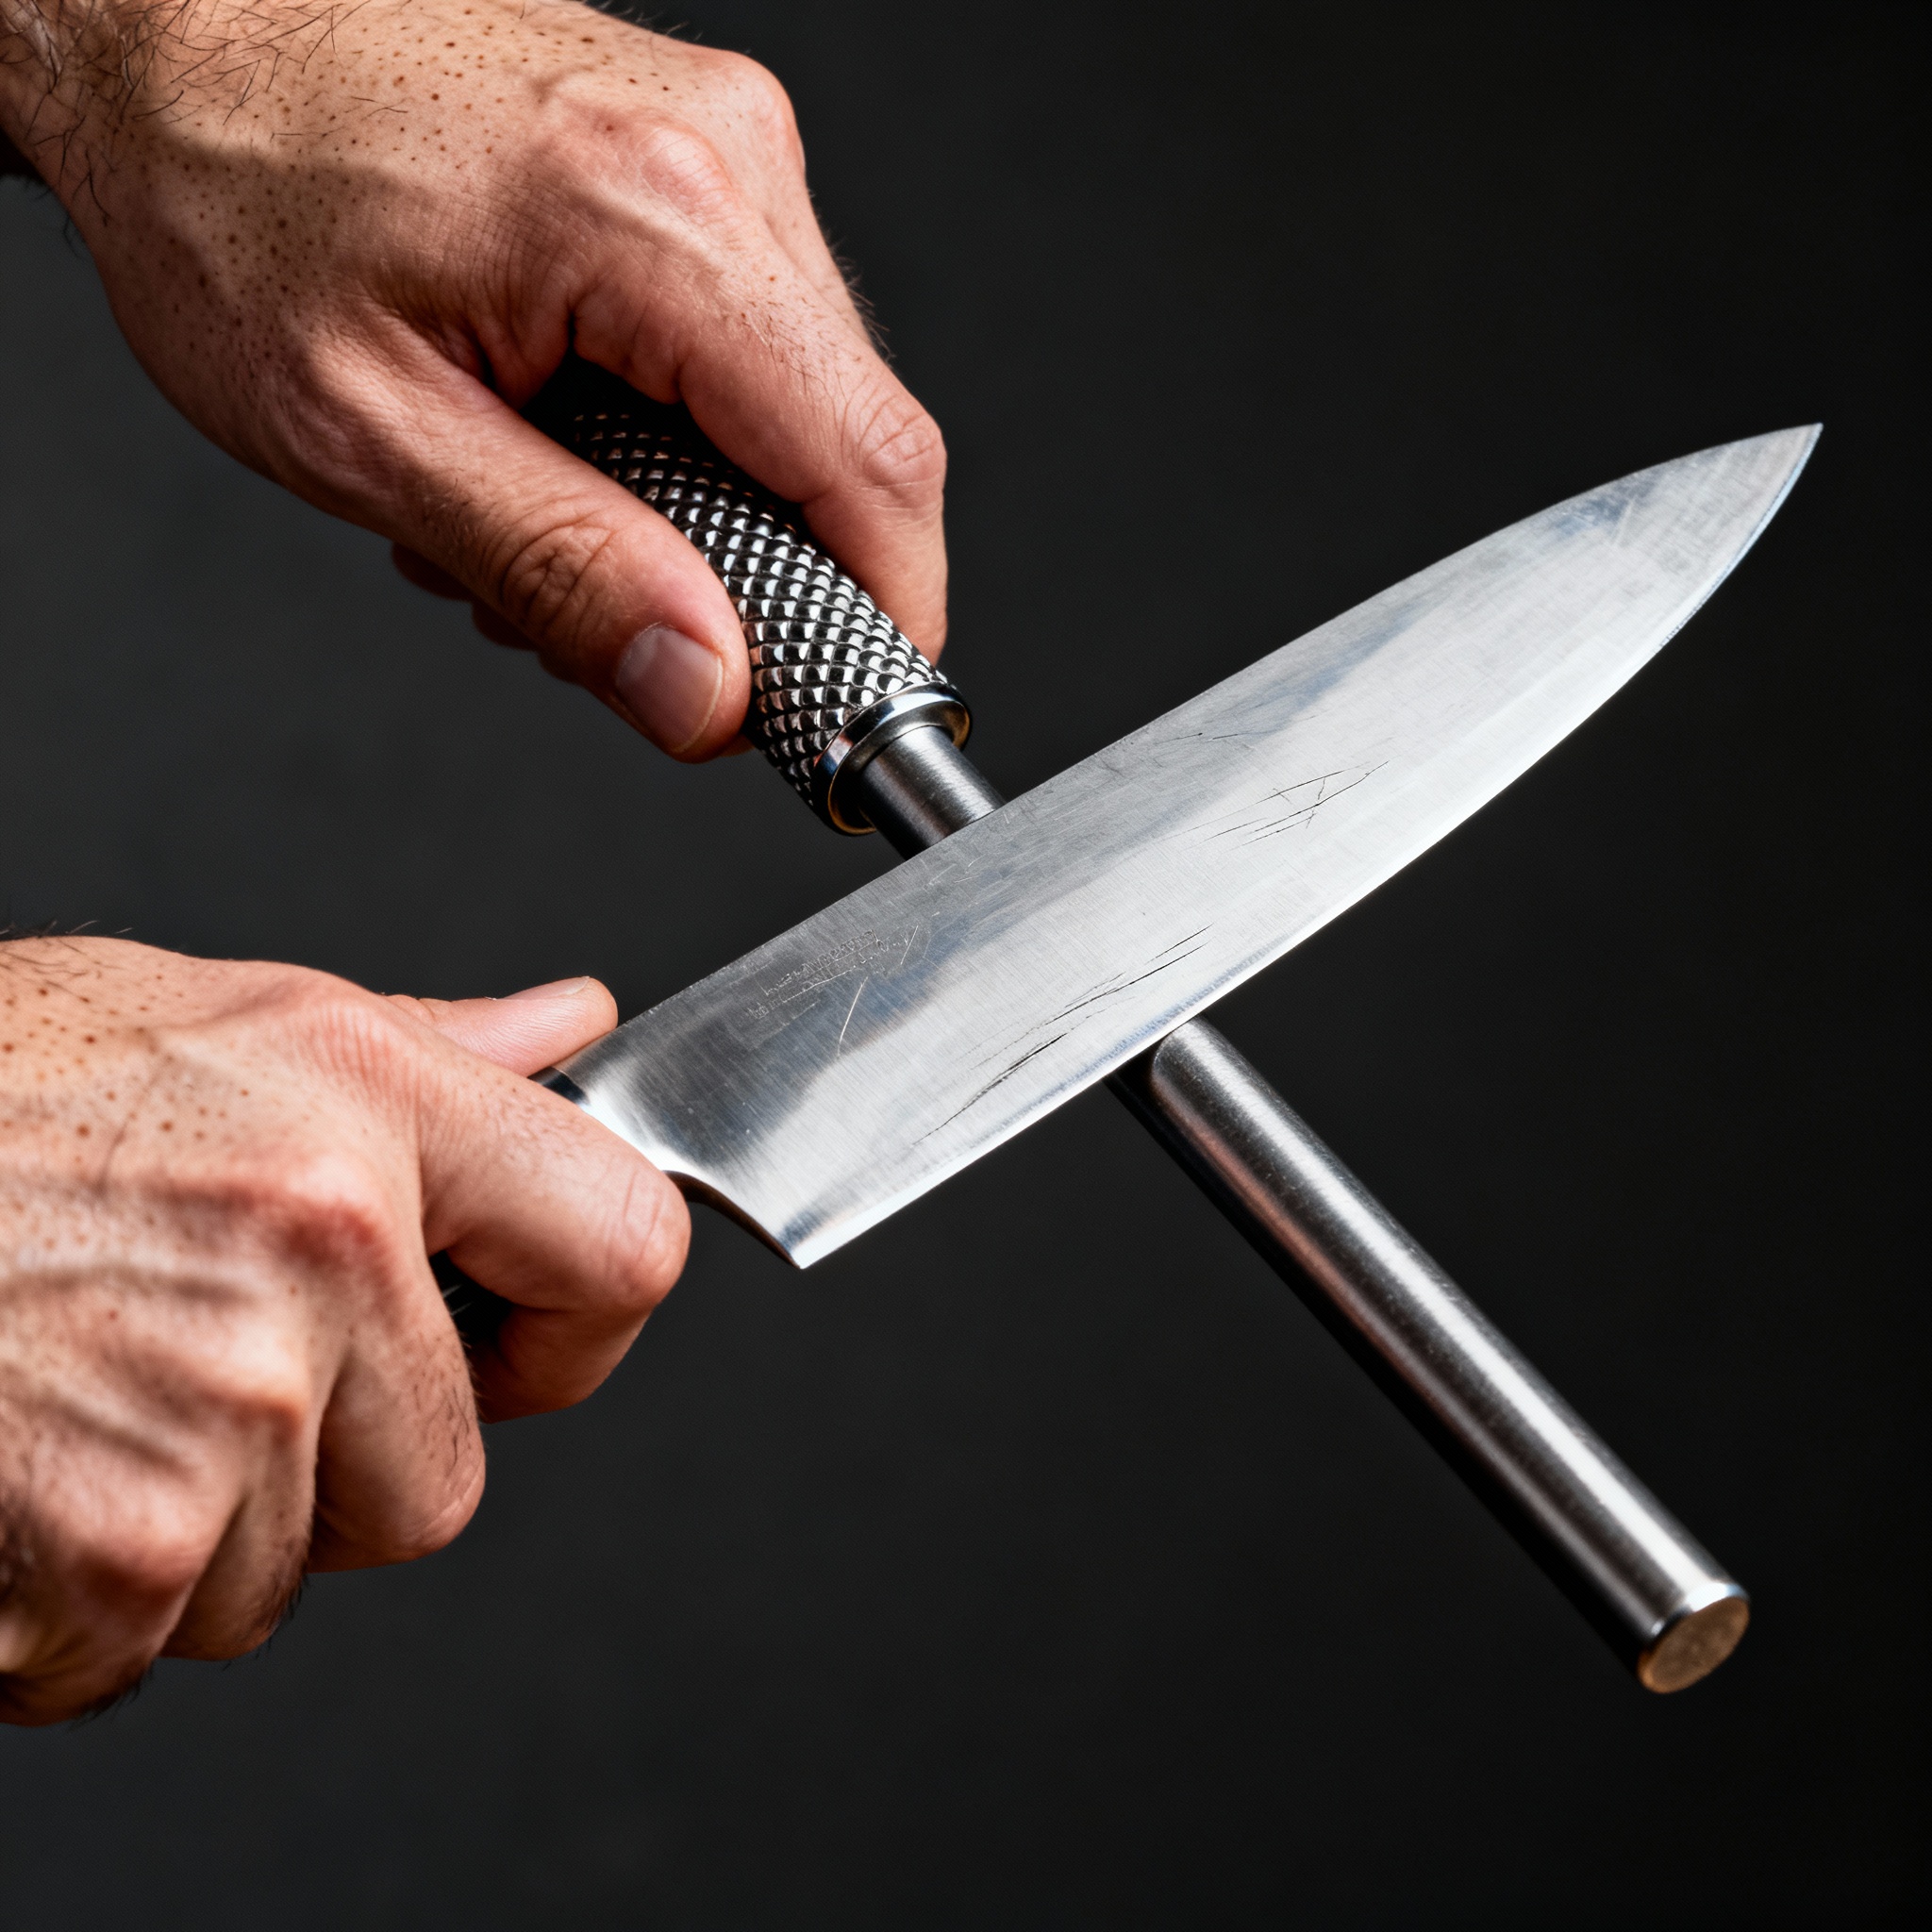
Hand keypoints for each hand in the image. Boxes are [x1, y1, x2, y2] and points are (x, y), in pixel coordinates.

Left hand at [0, 0, 946, 756]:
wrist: (162, 22)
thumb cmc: (226, 186)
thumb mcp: (367, 432)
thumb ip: (558, 573)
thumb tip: (704, 688)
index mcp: (659, 221)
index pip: (871, 465)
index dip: (887, 616)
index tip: (842, 713)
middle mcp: (724, 160)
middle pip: (849, 443)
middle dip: (759, 577)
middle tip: (624, 636)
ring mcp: (720, 146)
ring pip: (800, 404)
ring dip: (700, 509)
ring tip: (541, 509)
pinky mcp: (695, 155)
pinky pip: (748, 342)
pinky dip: (674, 430)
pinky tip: (557, 438)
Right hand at [0, 936, 684, 1723]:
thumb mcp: (201, 1013)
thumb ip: (421, 1045)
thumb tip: (566, 1028)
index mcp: (365, 1096)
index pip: (623, 1241)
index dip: (580, 1322)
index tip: (522, 1344)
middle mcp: (323, 1239)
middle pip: (443, 1476)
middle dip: (333, 1469)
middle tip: (191, 1368)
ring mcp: (228, 1399)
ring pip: (287, 1572)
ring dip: (190, 1533)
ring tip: (71, 1397)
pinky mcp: (120, 1544)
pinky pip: (151, 1644)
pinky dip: (75, 1606)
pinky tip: (8, 1478)